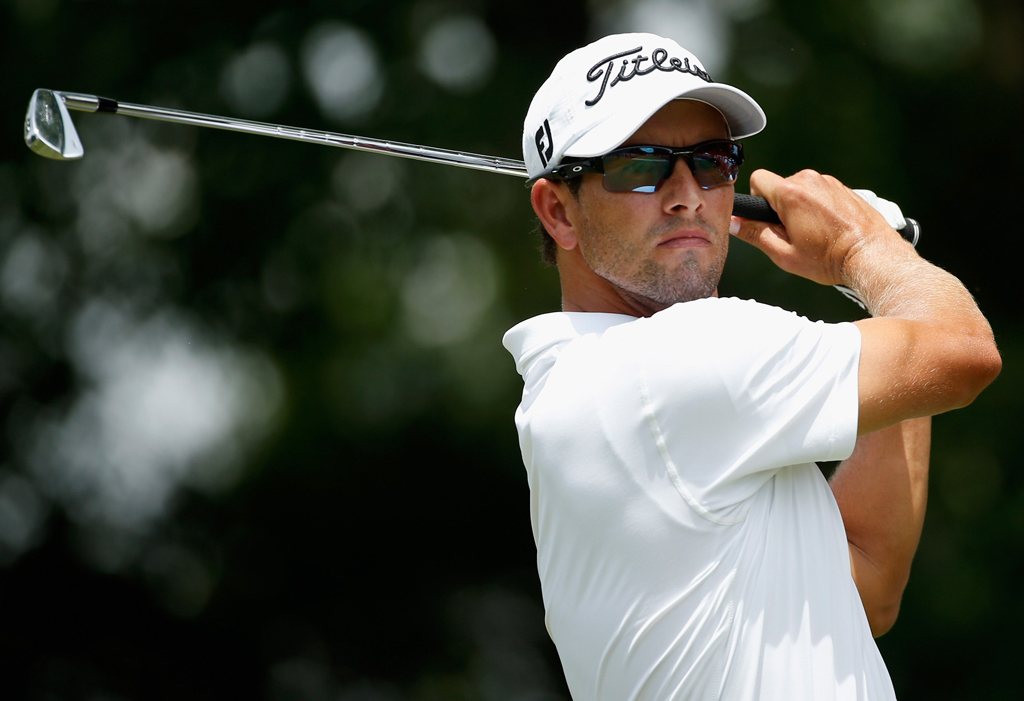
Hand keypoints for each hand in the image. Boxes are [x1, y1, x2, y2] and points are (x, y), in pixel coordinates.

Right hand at [729, 169, 906, 286]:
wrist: (872, 255)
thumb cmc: (830, 258)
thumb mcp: (784, 254)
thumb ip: (754, 235)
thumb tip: (735, 223)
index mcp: (791, 194)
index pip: (758, 179)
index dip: (757, 201)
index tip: (767, 220)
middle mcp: (810, 181)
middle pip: (779, 186)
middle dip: (779, 208)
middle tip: (792, 235)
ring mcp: (829, 182)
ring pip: (799, 190)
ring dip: (799, 209)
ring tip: (813, 234)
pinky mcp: (842, 187)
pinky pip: (818, 193)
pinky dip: (817, 208)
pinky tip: (827, 229)